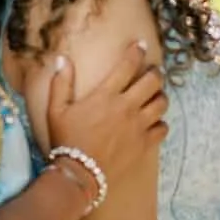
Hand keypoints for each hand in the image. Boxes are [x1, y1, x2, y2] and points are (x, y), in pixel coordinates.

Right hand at [46, 40, 167, 186]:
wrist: (80, 174)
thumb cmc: (66, 140)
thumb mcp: (56, 110)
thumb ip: (61, 83)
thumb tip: (62, 59)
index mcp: (106, 95)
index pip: (128, 65)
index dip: (137, 51)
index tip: (141, 45)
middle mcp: (126, 107)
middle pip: (153, 81)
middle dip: (155, 72)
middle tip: (153, 72)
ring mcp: (138, 126)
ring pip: (162, 103)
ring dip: (160, 96)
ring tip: (154, 96)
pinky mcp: (145, 144)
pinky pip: (163, 128)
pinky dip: (161, 123)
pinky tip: (153, 123)